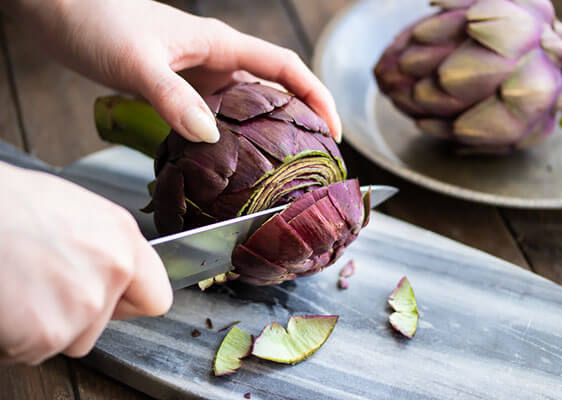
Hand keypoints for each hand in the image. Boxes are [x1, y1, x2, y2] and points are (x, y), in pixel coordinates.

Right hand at [0, 163, 171, 364]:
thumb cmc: (9, 205)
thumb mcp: (75, 211)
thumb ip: (105, 246)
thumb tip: (111, 267)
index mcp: (122, 238)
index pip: (156, 297)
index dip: (129, 302)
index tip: (114, 302)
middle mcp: (113, 271)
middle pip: (105, 322)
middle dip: (77, 314)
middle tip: (43, 284)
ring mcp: (84, 305)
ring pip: (72, 339)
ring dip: (46, 326)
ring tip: (21, 288)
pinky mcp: (48, 334)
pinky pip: (34, 351)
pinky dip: (16, 338)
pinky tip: (7, 303)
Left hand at [3, 0, 341, 142]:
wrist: (57, 10)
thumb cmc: (96, 20)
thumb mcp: (138, 62)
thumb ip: (173, 98)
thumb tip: (209, 137)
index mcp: (220, 45)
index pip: (285, 68)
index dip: (316, 96)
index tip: (334, 131)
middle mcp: (215, 60)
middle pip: (274, 90)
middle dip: (300, 121)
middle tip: (313, 161)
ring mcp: (196, 76)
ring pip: (245, 107)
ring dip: (265, 135)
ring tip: (279, 170)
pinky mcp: (177, 90)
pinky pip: (215, 117)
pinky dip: (228, 139)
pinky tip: (225, 162)